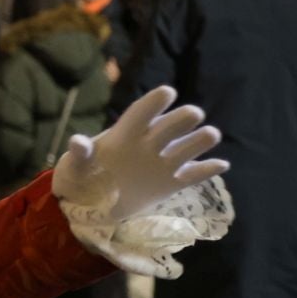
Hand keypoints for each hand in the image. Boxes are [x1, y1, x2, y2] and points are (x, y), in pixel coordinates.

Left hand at [52, 86, 227, 221]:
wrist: (87, 204)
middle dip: (182, 118)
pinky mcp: (169, 184)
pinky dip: (208, 170)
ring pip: (187, 146)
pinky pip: (193, 175)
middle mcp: (149, 143)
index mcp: (126, 133)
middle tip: (193, 116)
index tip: (167, 93)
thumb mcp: (74, 166)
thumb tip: (77, 141)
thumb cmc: (80, 177)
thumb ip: (79, 153)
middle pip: (171, 125)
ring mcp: (162, 163)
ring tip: (211, 135)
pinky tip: (222, 164)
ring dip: (200, 139)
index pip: (142, 112)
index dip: (155, 102)